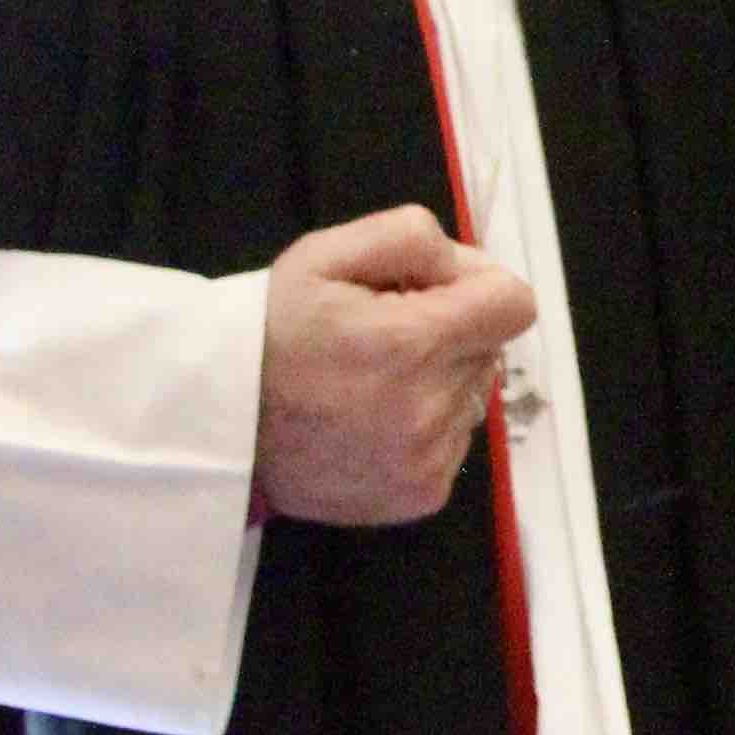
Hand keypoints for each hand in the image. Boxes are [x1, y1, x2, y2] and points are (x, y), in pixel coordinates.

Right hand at [253, 206, 537, 526]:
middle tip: (384, 334)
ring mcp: (429, 460)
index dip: (480, 286)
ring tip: (371, 381)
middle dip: (450, 331)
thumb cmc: (272, 331)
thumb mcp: (326, 253)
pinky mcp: (421, 497)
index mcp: (415, 343)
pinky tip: (371, 421)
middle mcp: (431, 409)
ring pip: (472, 397)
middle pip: (490, 349)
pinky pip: (454, 444)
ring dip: (439, 382)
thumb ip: (410, 238)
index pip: (514, 304)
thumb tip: (468, 267)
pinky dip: (425, 428)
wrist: (220, 425)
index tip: (435, 291)